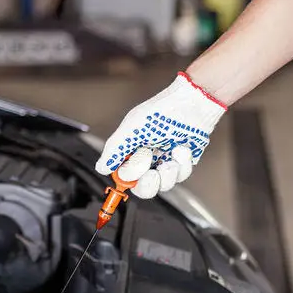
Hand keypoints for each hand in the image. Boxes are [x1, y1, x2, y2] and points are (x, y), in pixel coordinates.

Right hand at [95, 72, 226, 198]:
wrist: (191, 104)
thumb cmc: (160, 111)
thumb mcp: (131, 129)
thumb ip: (114, 150)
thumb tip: (101, 168)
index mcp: (131, 151)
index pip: (125, 177)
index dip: (129, 177)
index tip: (133, 170)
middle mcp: (148, 159)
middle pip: (144, 188)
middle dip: (149, 184)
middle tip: (152, 172)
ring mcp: (165, 162)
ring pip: (164, 185)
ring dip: (168, 172)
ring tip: (171, 154)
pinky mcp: (182, 163)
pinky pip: (181, 175)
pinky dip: (182, 162)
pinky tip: (181, 148)